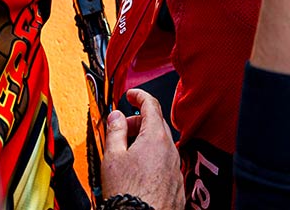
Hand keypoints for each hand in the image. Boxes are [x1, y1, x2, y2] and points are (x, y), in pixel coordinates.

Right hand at [100, 89, 182, 209]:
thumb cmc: (129, 194)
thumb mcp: (113, 157)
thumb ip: (115, 131)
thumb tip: (116, 117)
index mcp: (156, 138)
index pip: (151, 105)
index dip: (139, 96)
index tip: (131, 95)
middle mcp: (170, 150)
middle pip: (156, 125)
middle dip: (139, 122)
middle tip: (122, 129)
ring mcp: (175, 167)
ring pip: (161, 145)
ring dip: (145, 142)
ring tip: (127, 155)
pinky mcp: (176, 183)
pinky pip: (165, 163)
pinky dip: (152, 160)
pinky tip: (138, 172)